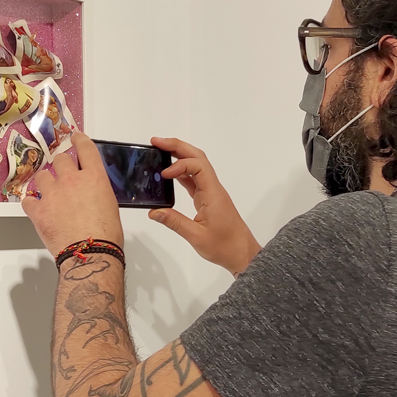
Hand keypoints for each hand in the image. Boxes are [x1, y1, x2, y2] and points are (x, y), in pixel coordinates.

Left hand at [22, 132, 122, 256]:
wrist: (90, 254)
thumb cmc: (106, 235)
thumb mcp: (110, 206)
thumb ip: (97, 192)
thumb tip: (90, 194)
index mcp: (95, 177)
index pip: (85, 148)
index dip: (79, 140)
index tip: (75, 138)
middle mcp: (72, 180)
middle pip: (60, 160)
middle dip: (61, 166)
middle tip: (64, 177)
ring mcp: (52, 193)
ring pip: (42, 176)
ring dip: (45, 183)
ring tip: (50, 193)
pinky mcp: (38, 210)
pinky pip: (28, 199)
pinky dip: (32, 203)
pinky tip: (38, 209)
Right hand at [147, 137, 260, 275]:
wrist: (242, 254)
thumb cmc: (224, 246)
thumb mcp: (196, 237)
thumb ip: (174, 222)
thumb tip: (154, 212)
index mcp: (213, 194)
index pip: (198, 166)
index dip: (179, 165)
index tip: (163, 174)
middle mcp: (213, 188)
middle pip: (198, 158)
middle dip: (177, 147)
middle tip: (156, 142)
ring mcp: (211, 192)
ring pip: (196, 166)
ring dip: (179, 156)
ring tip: (159, 151)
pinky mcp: (208, 199)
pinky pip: (194, 179)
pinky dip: (182, 173)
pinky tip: (169, 173)